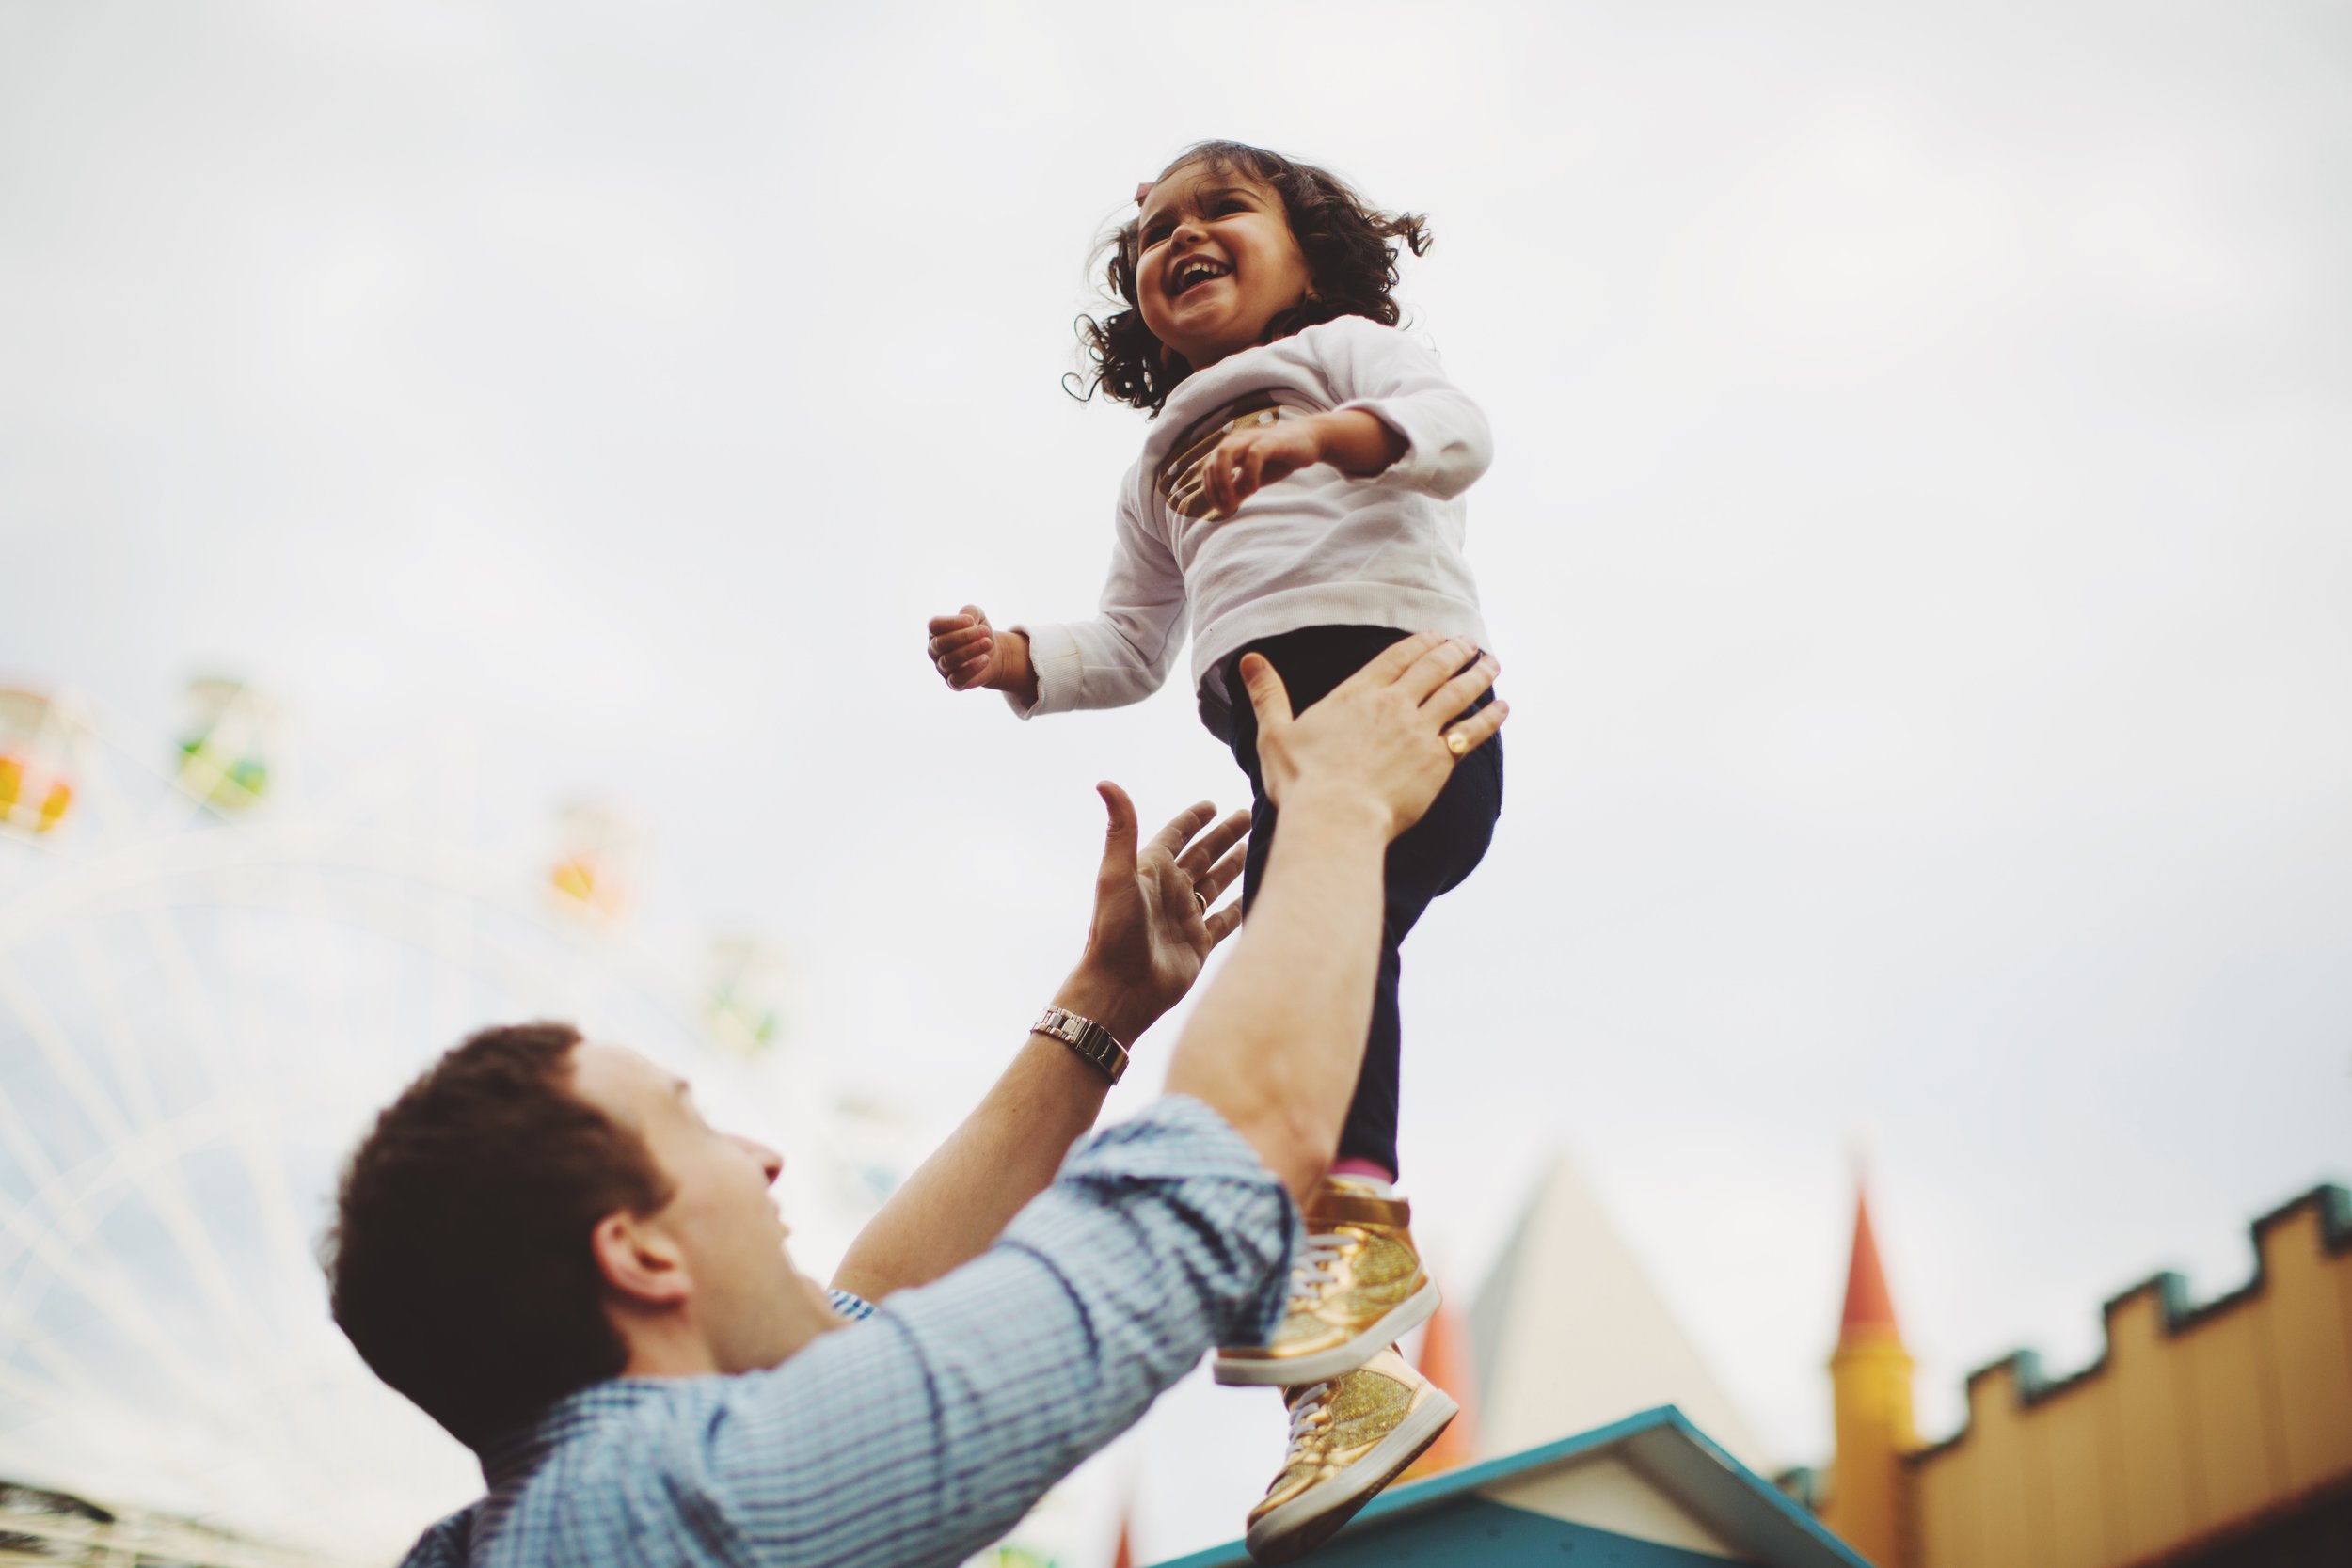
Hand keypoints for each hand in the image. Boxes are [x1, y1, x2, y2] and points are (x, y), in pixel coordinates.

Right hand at [925, 605, 1031, 697]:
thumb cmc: (979, 633)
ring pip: (949, 660)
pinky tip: (986, 659)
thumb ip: (970, 612)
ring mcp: (942, 667)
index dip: (951, 622)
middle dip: (964, 636)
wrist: (993, 655)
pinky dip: (972, 669)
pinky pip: (957, 678)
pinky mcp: (953, 683)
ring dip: (970, 650)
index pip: (934, 626)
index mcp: (936, 632)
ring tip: (988, 642)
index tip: (971, 620)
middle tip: (985, 631)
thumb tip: (968, 620)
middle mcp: (934, 650)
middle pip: (941, 643)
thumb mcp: (977, 616)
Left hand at [1062, 783, 1250, 1041]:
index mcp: (1151, 871)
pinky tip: (1258, 895)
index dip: (1193, 819)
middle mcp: (1170, 891)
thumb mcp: (1117, 875)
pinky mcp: (1199, 944)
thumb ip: (1120, 828)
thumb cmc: (1113, 932)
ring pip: (1217, 883)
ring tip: (1258, 846)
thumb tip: (1106, 781)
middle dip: (1225, 835)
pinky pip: (1226, 919)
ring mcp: (1185, 917)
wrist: (1120, 989)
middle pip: (1203, 854)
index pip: (1176, 836)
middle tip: (1249, 814)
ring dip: (1236, 865)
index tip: (1211, 804)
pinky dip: (1241, 906)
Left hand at [1201, 410, 1405, 519]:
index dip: (1210, 491)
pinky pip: (1253, 455)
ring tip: (1234, 499)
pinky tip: (1254, 489)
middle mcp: (1238, 441)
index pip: (1209, 469)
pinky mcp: (1271, 441)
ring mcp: (1254, 439)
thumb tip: (1223, 507)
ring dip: (1224, 479)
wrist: (1310, 440)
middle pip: (1213, 460)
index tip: (1221, 510)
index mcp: (1231, 449)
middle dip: (1214, 487)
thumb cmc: (1280, 459)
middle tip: (1226, 508)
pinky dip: (1249, 474)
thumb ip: (1239, 489)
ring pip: (1225, 453)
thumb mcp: (1255, 478)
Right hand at [1239, 633, 1505, 840]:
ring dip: (1479, 674)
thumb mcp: (1276, 733)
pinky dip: (1490, 716)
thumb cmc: (1302, 782)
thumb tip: (1248, 660)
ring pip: (1459, 692)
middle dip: (1455, 651)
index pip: (1397, 657)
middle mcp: (1394, 704)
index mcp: (1358, 693)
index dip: (1420, 643)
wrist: (1336, 818)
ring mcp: (1420, 730)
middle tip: (1470, 644)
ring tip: (1492, 663)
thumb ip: (1268, 693)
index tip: (1435, 636)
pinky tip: (1503, 708)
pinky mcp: (1439, 760)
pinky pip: (1472, 731)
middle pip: (1434, 667)